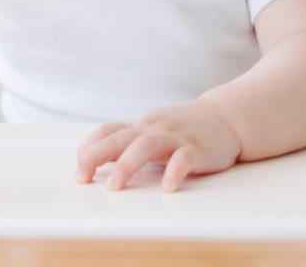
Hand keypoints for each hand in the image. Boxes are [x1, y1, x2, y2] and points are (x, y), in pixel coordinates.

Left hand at [75, 99, 241, 191]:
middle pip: (121, 137)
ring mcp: (176, 136)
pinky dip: (174, 171)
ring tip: (115, 186)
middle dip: (97, 155)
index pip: (108, 130)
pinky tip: (167, 188)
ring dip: (127, 164)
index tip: (79, 170)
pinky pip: (185, 158)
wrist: (227, 117)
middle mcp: (154, 128)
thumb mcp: (152, 131)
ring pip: (147, 144)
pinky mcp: (199, 148)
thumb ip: (127, 144)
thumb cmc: (183, 129)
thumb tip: (94, 162)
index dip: (89, 148)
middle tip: (82, 177)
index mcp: (141, 126)